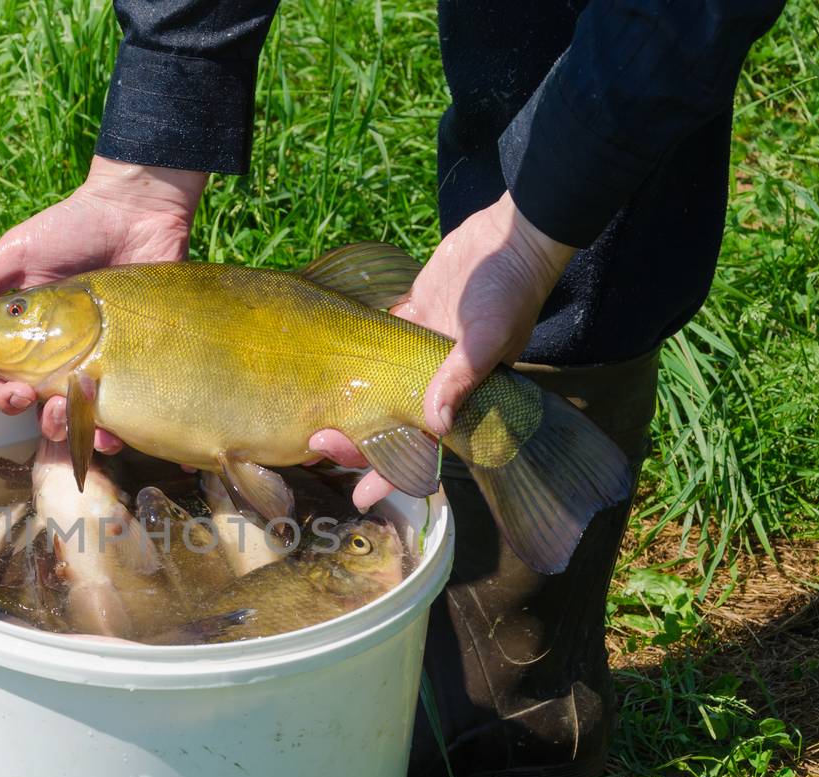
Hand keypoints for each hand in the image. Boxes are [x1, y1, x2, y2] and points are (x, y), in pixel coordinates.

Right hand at [0, 156, 207, 451]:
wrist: (135, 210)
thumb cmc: (73, 227)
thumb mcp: (19, 253)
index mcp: (30, 333)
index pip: (7, 379)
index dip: (3, 393)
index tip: (12, 389)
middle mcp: (62, 354)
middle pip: (40, 406)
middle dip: (35, 416)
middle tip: (41, 403)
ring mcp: (101, 361)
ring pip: (79, 417)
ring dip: (69, 428)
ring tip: (71, 415)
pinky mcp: (135, 364)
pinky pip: (124, 411)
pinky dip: (114, 433)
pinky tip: (111, 434)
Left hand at [309, 191, 574, 508]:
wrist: (508, 238)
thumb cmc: (506, 291)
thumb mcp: (488, 335)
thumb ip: (462, 376)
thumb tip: (435, 420)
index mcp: (460, 396)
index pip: (420, 447)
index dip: (389, 474)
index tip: (359, 497)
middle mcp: (435, 380)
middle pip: (388, 423)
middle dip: (354, 439)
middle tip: (315, 443)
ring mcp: (419, 350)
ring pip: (376, 389)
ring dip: (347, 403)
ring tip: (310, 418)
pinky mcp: (409, 317)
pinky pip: (375, 344)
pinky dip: (351, 357)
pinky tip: (319, 366)